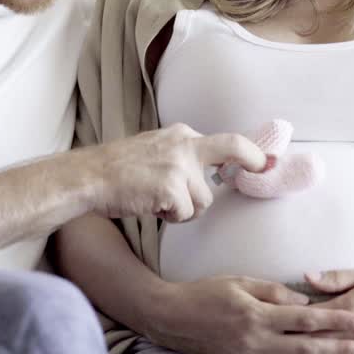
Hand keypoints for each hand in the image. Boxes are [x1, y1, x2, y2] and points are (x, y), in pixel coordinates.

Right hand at [84, 123, 265, 221]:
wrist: (89, 177)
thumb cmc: (116, 171)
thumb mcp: (153, 150)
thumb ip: (181, 157)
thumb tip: (211, 172)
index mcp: (181, 134)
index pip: (224, 141)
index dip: (247, 153)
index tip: (264, 161)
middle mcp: (185, 144)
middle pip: (233, 149)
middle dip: (252, 159)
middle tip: (264, 167)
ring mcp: (179, 164)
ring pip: (205, 200)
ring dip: (186, 209)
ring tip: (158, 202)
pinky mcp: (172, 187)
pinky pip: (186, 215)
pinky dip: (171, 218)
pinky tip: (151, 208)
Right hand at [148, 276, 353, 353]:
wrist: (172, 319)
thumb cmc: (206, 293)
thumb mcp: (241, 281)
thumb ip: (275, 291)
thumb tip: (306, 302)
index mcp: (258, 314)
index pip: (305, 319)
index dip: (335, 320)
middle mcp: (257, 341)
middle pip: (307, 348)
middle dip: (340, 350)